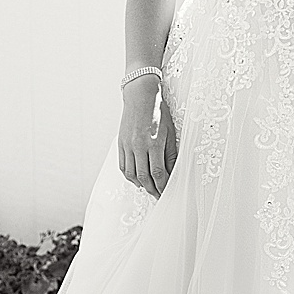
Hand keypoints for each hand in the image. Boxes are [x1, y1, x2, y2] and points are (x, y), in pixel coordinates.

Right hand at [117, 79, 177, 197]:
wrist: (140, 97)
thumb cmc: (159, 113)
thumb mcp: (170, 132)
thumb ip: (170, 154)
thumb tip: (173, 172)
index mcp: (153, 143)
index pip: (158, 173)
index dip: (163, 185)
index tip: (168, 192)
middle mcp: (138, 146)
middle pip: (144, 177)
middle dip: (153, 189)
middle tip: (160, 196)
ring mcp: (127, 145)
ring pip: (131, 174)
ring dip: (141, 185)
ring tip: (150, 190)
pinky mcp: (120, 144)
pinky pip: (123, 165)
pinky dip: (129, 176)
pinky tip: (137, 179)